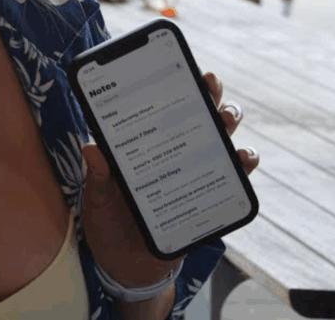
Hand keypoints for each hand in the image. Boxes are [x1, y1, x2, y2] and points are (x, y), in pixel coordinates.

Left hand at [81, 73, 257, 288]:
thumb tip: (90, 147)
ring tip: (226, 120)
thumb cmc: (108, 225)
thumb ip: (98, 177)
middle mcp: (172, 152)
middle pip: (197, 115)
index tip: (181, 67)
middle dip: (209, 95)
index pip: (162, 108)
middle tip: (209, 85)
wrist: (126, 268)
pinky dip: (244, 166)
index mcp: (144, 146)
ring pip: (221, 139)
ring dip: (228, 123)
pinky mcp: (208, 197)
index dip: (174, 85)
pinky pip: (233, 178)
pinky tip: (243, 160)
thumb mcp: (97, 200)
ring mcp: (193, 172)